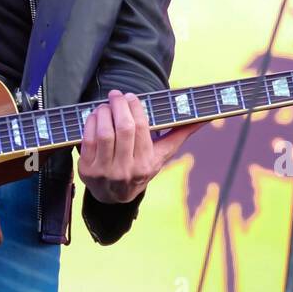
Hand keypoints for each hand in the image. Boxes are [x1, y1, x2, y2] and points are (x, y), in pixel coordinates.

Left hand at [78, 89, 202, 203]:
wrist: (114, 197)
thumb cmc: (140, 168)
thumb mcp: (161, 156)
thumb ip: (180, 135)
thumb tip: (206, 119)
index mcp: (145, 164)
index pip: (140, 129)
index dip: (134, 108)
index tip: (131, 97)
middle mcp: (125, 170)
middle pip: (123, 129)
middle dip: (119, 106)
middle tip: (117, 94)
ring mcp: (104, 172)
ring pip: (104, 133)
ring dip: (103, 112)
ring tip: (106, 105)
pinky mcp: (86, 170)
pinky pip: (88, 139)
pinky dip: (90, 122)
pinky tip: (96, 115)